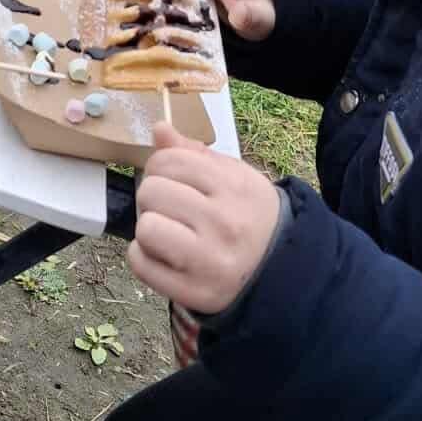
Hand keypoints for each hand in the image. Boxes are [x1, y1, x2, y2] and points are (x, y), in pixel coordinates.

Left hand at [130, 124, 283, 313]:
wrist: (280, 268)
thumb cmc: (248, 215)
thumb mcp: (233, 176)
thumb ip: (193, 153)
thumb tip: (159, 129)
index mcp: (234, 187)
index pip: (168, 161)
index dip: (161, 168)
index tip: (175, 181)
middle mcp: (224, 223)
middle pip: (151, 191)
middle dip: (154, 197)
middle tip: (171, 209)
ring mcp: (210, 260)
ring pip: (146, 228)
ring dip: (150, 227)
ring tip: (169, 231)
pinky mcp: (194, 292)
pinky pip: (141, 263)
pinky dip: (144, 256)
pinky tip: (164, 254)